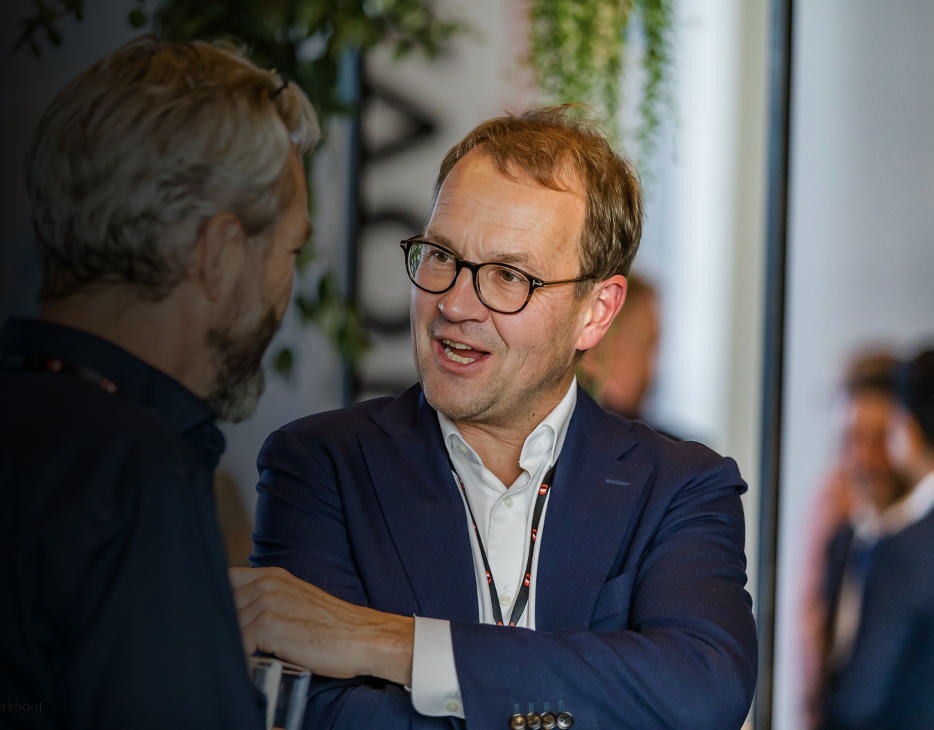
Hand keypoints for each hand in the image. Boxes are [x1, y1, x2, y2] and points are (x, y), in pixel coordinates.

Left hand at [230, 567, 413, 685]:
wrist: (363, 637)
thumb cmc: (333, 627)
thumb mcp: (296, 603)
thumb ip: (267, 602)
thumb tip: (239, 619)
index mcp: (272, 576)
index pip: (223, 581)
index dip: (212, 601)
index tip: (209, 618)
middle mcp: (267, 584)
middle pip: (220, 604)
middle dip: (217, 626)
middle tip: (220, 644)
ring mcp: (268, 603)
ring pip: (227, 625)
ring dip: (228, 644)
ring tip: (237, 657)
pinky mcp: (270, 626)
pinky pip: (237, 644)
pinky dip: (239, 657)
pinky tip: (250, 665)